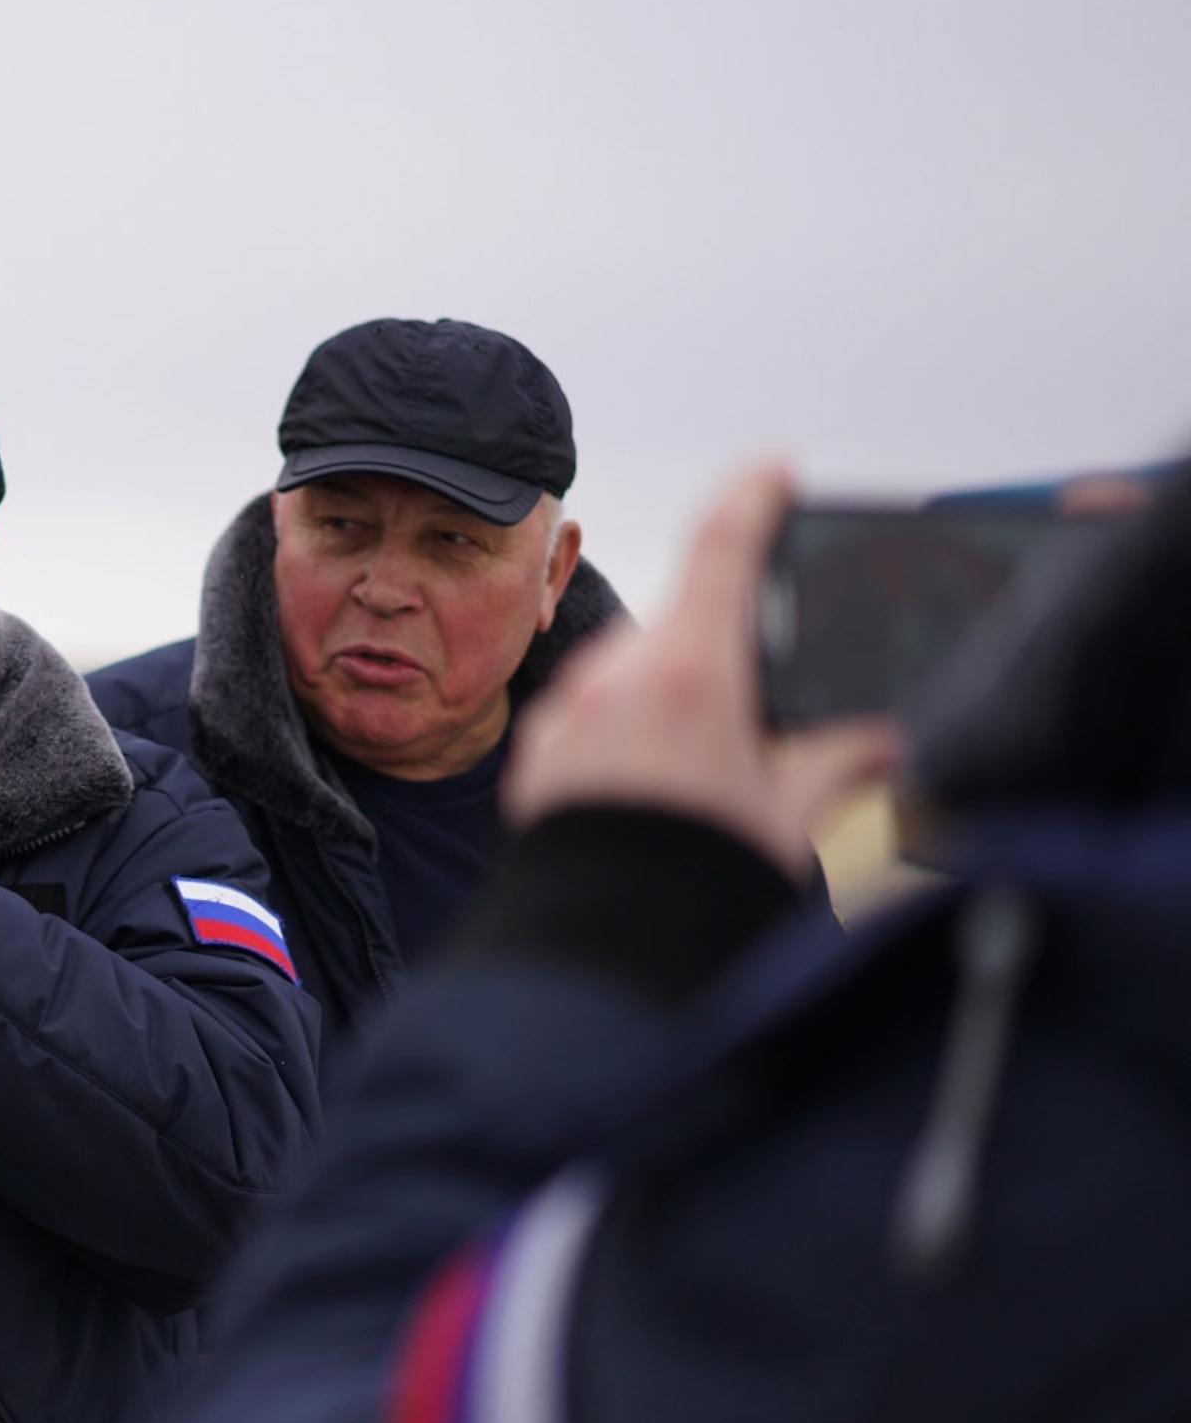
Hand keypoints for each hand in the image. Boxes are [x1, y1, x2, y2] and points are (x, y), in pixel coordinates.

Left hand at [503, 463, 902, 878]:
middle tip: (750, 713)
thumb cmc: (702, 880)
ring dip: (667, 699)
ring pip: (631, 673)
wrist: (602, 952)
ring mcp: (569, 710)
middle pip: (682, 626)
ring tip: (697, 775)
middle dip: (718, 656)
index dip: (751, 498)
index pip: (723, 548)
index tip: (772, 469)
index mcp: (692, 672)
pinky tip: (647, 791)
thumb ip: (838, 760)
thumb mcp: (789, 817)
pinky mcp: (537, 749)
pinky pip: (589, 716)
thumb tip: (885, 739)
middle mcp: (618, 675)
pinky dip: (624, 733)